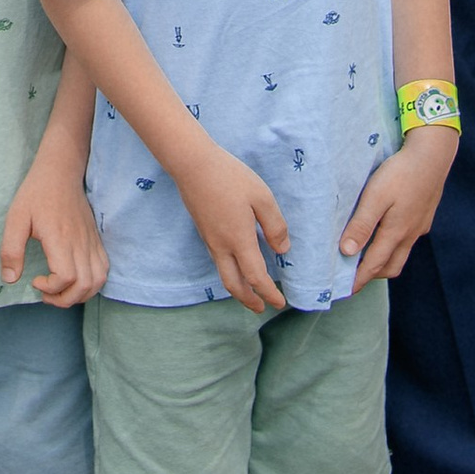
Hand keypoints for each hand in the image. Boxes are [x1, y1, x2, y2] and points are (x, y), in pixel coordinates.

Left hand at [2, 159, 107, 307]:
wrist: (60, 172)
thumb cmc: (36, 194)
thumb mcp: (15, 219)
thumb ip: (11, 250)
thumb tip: (10, 279)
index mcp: (60, 239)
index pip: (66, 277)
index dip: (50, 288)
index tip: (35, 280)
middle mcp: (80, 244)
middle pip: (84, 286)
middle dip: (64, 299)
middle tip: (46, 293)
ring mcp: (91, 242)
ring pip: (98, 281)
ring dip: (80, 294)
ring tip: (61, 290)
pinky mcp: (96, 239)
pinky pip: (104, 269)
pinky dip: (92, 283)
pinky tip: (75, 279)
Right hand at [177, 140, 290, 314]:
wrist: (192, 165)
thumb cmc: (231, 177)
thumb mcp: (262, 197)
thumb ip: (275, 226)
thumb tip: (282, 250)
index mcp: (239, 240)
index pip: (256, 278)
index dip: (269, 293)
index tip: (280, 303)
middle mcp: (221, 246)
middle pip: (234, 285)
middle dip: (248, 300)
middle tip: (261, 308)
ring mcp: (209, 239)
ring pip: (224, 274)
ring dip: (238, 288)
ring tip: (251, 291)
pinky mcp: (203, 230)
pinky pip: (218, 261)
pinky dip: (230, 272)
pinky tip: (238, 264)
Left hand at [340, 126, 456, 284]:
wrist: (433, 154)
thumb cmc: (401, 173)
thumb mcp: (375, 197)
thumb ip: (362, 225)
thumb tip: (346, 252)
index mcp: (396, 233)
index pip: (373, 265)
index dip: (358, 280)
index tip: (344, 292)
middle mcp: (410, 235)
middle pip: (390, 266)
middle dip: (372, 275)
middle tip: (353, 276)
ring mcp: (419, 226)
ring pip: (400, 254)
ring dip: (384, 260)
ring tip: (365, 256)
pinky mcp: (424, 216)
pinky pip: (408, 240)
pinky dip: (394, 245)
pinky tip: (385, 233)